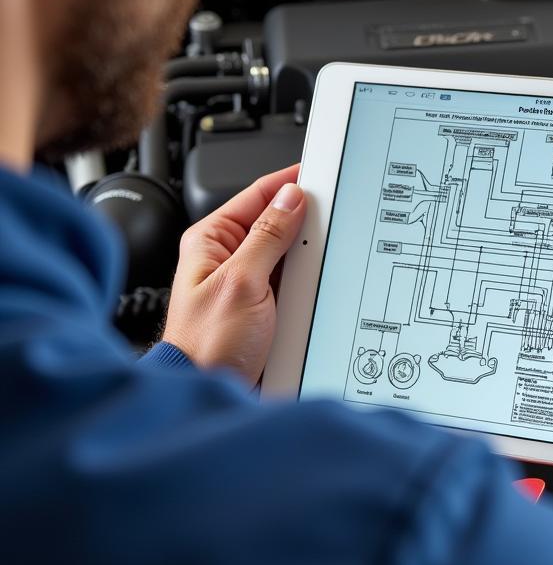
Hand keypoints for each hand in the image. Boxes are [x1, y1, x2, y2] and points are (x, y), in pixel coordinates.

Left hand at [161, 165, 306, 387]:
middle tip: (334, 218)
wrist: (209, 390)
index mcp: (211, 240)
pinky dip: (310, 280)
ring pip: (290, 253)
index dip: (291, 182)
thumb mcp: (243, 281)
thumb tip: (291, 199)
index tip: (323, 174)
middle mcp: (228, 257)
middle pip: (278, 222)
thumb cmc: (207, 344)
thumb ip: (268, 237)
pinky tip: (322, 281)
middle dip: (305, 222)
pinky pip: (294, 281)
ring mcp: (248, 281)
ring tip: (326, 255)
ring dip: (309, 255)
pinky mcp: (265, 304)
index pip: (258, 194)